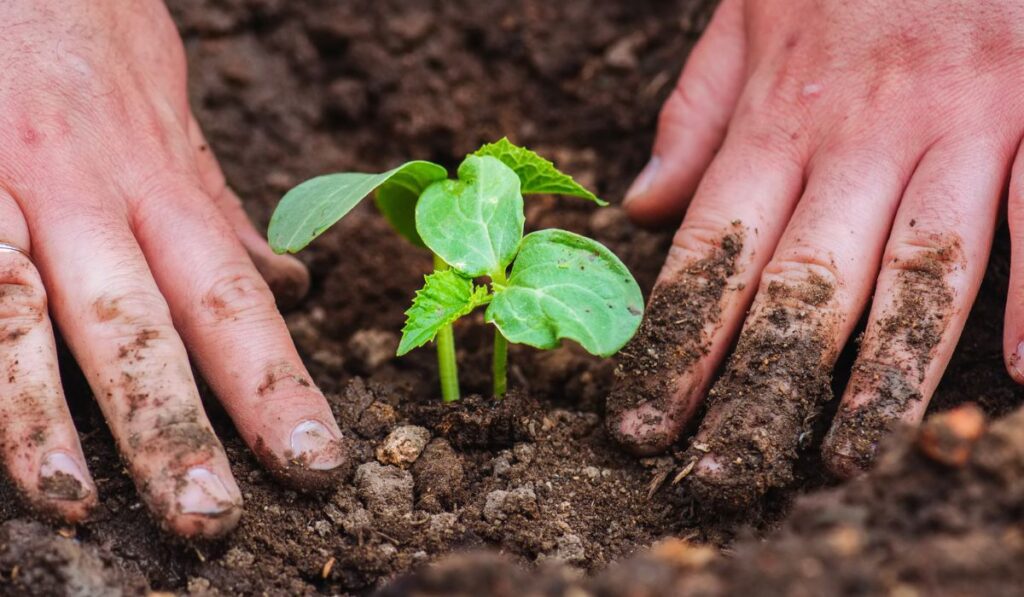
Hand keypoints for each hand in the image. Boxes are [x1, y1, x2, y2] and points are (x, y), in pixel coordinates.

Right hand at [0, 1, 344, 536]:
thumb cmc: (86, 39)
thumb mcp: (173, 117)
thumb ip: (216, 212)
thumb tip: (287, 288)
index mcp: (157, 183)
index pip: (231, 300)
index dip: (275, 385)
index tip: (316, 463)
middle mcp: (83, 193)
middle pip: (138, 320)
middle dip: (174, 427)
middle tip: (215, 520)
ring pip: (15, 314)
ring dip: (40, 417)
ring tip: (71, 504)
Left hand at [608, 0, 1023, 506]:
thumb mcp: (744, 13)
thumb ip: (694, 114)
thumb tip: (642, 209)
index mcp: (783, 112)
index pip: (714, 252)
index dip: (674, 346)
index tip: (643, 424)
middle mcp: (866, 128)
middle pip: (805, 284)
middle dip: (757, 392)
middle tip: (719, 478)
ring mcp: (965, 120)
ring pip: (920, 272)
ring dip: (886, 378)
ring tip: (844, 463)